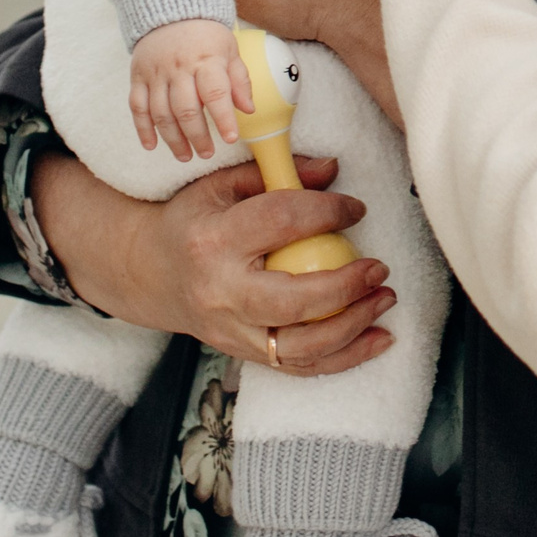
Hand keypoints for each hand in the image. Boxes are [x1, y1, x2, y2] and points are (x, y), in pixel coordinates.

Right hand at [36, 151, 397, 374]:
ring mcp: (231, 330)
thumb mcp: (223, 185)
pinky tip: (378, 338)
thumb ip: (277, 174)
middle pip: (292, 300)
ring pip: (300, 346)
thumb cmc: (192, 221)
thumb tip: (333, 170)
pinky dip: (345, 357)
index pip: (280, 222)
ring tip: (385, 299)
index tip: (356, 208)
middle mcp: (221, 291)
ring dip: (354, 326)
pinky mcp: (243, 353)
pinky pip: (300, 366)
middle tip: (379, 268)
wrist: (150, 272)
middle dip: (346, 287)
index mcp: (214, 240)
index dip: (327, 212)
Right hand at [129, 18, 254, 161]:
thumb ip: (239, 80)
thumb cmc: (205, 35)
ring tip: (185, 155)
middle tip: (207, 154)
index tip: (231, 138)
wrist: (170, 11)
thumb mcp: (230, 50)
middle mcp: (179, 68)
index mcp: (206, 60)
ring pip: (161, 113)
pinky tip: (151, 146)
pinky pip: (137, 107)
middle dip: (197, 136)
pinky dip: (143, 129)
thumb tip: (248, 110)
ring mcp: (156, 73)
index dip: (223, 117)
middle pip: (186, 109)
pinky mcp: (138, 77)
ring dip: (173, 139)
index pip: (215, 93)